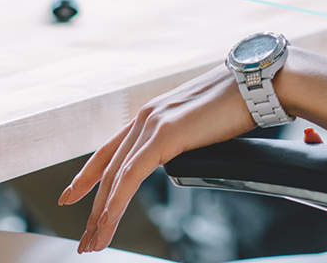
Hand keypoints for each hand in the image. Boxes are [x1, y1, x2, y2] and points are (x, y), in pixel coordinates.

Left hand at [58, 64, 253, 252]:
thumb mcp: (201, 123)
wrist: (256, 83)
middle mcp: (147, 115)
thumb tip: (184, 156)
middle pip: (108, 168)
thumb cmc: (238, 102)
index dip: (88, 174)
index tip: (71, 195)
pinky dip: (117, 202)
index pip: (111, 148)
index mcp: (154, 112)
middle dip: (93, 207)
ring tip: (94, 242)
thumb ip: (184, 138)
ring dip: (102, 214)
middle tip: (84, 239)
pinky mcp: (165, 134)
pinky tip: (109, 221)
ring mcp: (154, 123)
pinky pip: (132, 175)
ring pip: (116, 176)